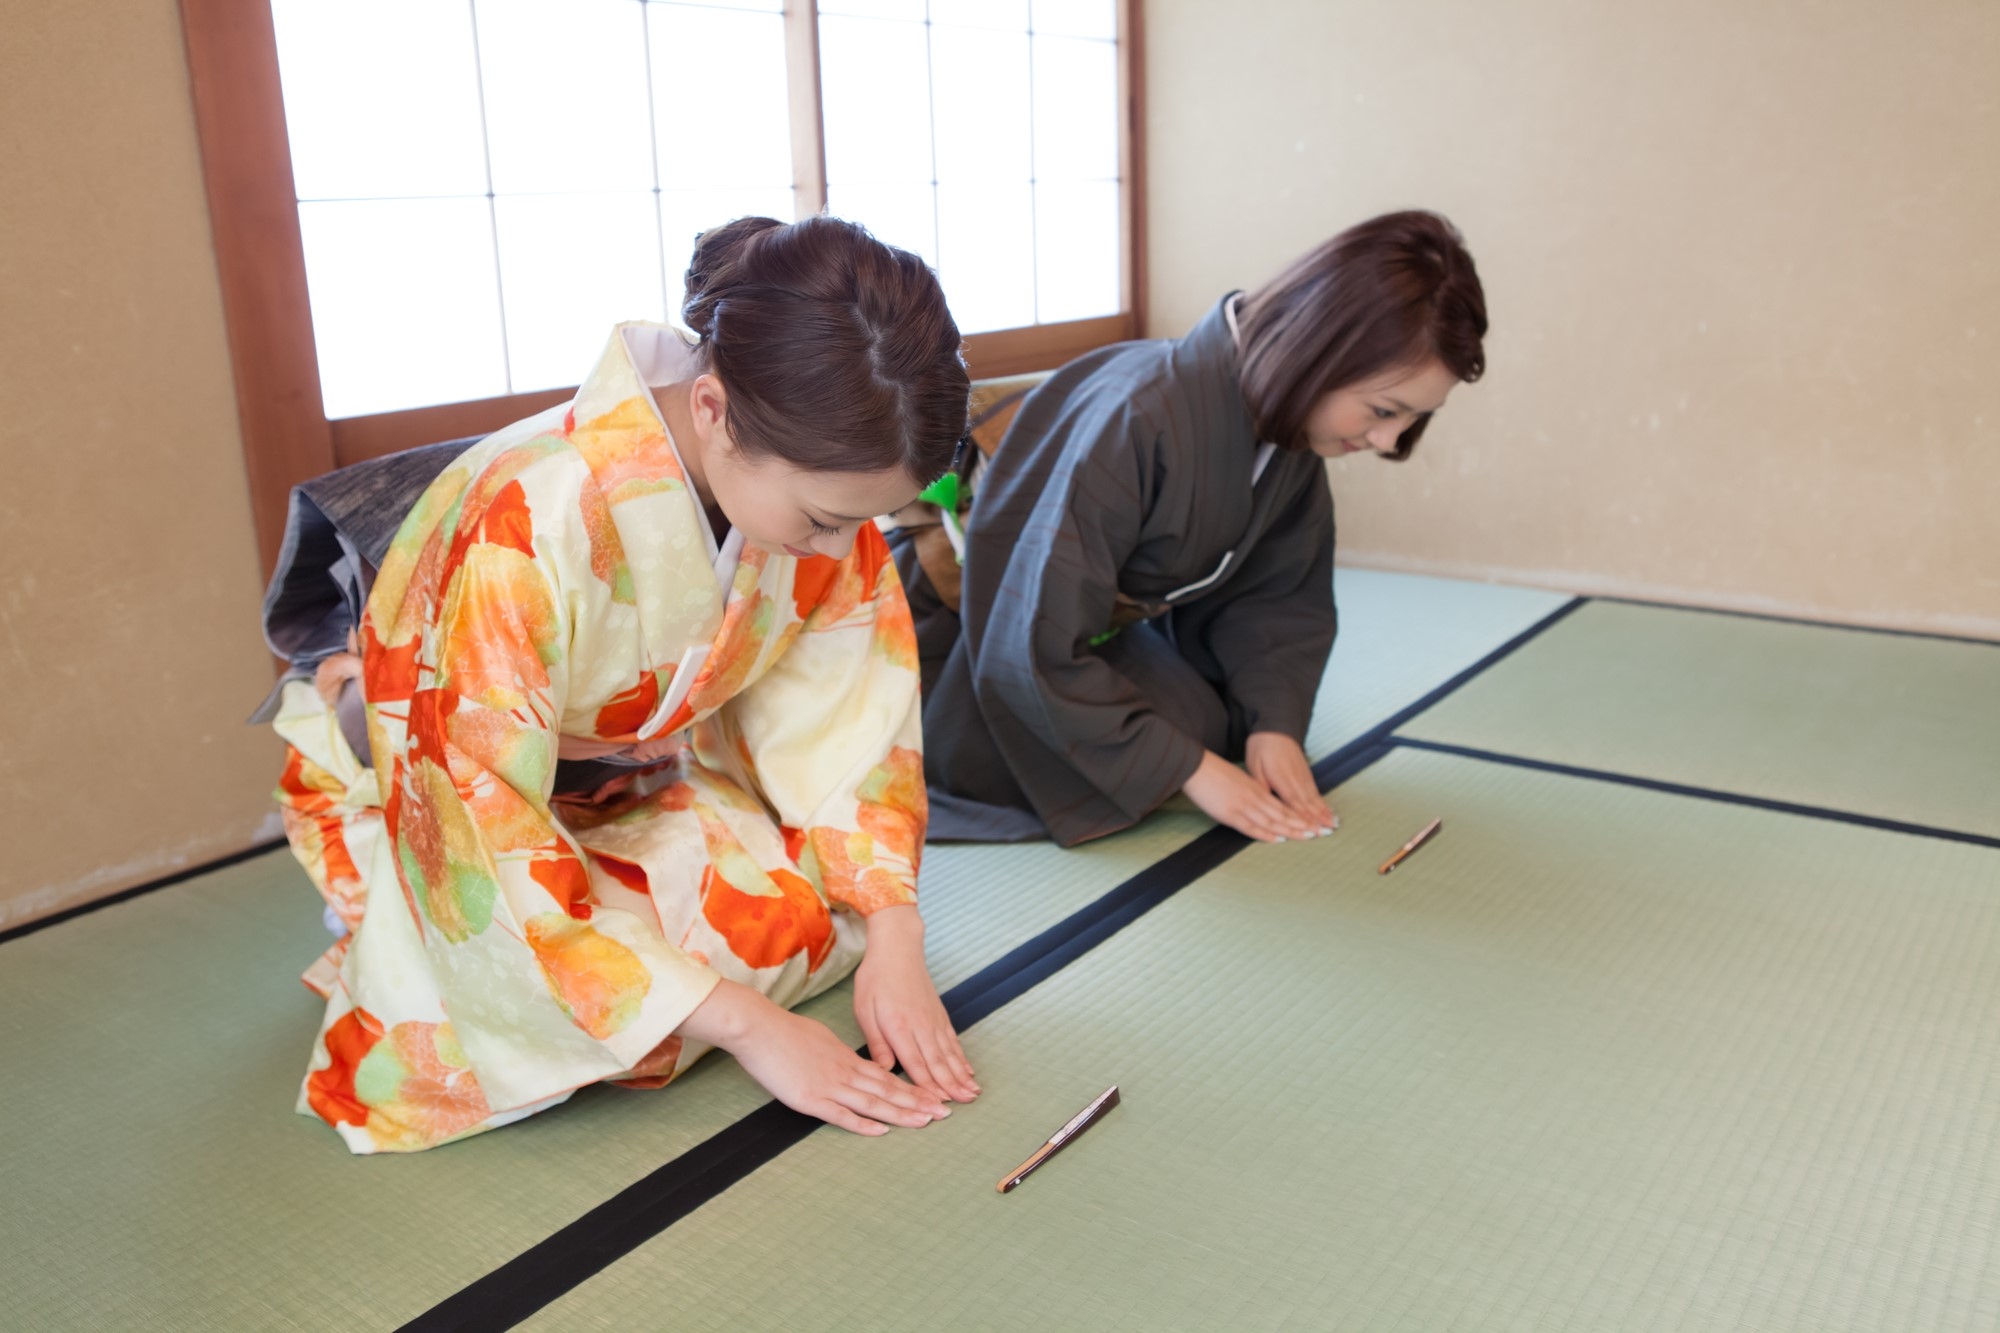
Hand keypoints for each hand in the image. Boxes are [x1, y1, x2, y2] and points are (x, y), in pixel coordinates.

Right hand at [679, 978, 949, 1135]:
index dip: (912, 1089)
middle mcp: (844, 1072)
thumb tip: (851, 1064)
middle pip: (887, 1090)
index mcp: (847, 1058)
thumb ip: (838, 1055)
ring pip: (872, 1102)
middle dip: (918, 1103)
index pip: (887, 1077)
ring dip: (900, 1113)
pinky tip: (881, 1130)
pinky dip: (863, 1124)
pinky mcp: (810, 1099)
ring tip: (925, 1122)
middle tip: (944, 1113)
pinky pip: (841, 1114)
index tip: (933, 1097)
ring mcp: (829, 1085)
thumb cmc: (784, 1032)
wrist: (759, 1029)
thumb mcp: (821, 1039)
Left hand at [854, 905, 980, 1102]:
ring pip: (949, 1053)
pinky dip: (961, 1057)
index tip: (938, 1106)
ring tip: (972, 1093)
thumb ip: (877, 1042)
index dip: (927, 1087)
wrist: (897, 949)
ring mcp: (933, 1020)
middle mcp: (921, 1026)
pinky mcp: (939, 1014)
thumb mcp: (865, 1011)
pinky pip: (953, 1040)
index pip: (915, 1064)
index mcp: (899, 1027)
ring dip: (961, 1075)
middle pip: (938, 1062)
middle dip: (951, 1086)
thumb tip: (884, 1071)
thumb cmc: (875, 980)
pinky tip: (967, 1069)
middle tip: (964, 1105)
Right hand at [1181, 747, 1328, 843]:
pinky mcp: (1230, 813)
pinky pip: (1251, 826)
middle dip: (1304, 825)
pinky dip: (1266, 834)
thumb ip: (1252, 791)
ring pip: (1273, 820)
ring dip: (1291, 830)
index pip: (1283, 805)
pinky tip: (1279, 839)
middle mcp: (1255, 797)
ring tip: (1309, 837)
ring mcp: (1244, 805)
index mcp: (1257, 788)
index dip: (1300, 816)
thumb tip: (1261, 801)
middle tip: (1322, 833)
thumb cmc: (1214, 773)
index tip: (1315, 824)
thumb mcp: (1239, 780)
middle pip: (1284, 814)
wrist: (1196, 766)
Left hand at [1244, 732, 1337, 834]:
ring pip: (1314, 797)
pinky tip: (1328, 810)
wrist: (1275, 727)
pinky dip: (1322, 802)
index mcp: (1280, 778)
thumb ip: (1261, 786)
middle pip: (1308, 803)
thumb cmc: (1260, 747)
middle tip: (1328, 833)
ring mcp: (1302, 775)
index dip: (1303, 818)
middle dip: (1318, 819)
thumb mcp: (1254, 766)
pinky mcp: (1306, 772)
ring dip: (1324, 812)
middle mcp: (1295, 778)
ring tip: (1333, 825)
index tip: (1312, 831)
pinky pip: (1315, 790)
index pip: (1293, 803)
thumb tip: (1265, 804)